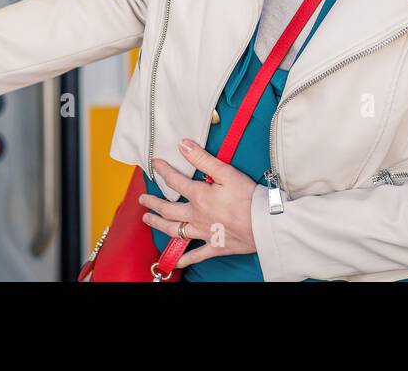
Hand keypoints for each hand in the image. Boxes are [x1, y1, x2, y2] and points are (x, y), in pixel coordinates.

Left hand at [139, 139, 257, 266]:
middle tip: (143, 199)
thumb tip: (183, 145)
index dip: (163, 171)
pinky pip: (195, 255)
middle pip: (168, 209)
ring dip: (159, 224)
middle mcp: (196, 216)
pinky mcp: (215, 246)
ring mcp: (203, 233)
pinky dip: (183, 260)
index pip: (175, 181)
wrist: (264, 224)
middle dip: (152, 203)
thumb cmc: (249, 197)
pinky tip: (174, 263)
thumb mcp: (227, 172)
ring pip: (174, 230)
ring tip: (148, 220)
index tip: (154, 165)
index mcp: (199, 196)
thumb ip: (203, 159)